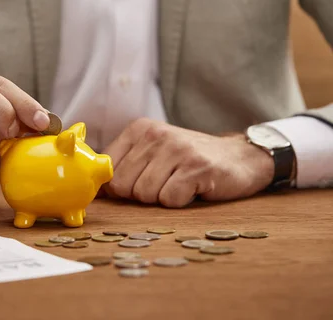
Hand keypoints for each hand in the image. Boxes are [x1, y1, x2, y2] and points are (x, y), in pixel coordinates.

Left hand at [102, 118, 274, 206]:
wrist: (239, 157)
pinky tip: (192, 188)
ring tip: (177, 184)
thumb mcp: (152, 152)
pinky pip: (169, 200)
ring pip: (144, 194)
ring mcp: (177, 149)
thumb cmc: (187, 160)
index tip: (135, 185)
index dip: (118, 186)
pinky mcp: (197, 168)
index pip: (107, 169)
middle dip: (140, 194)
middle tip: (163, 184)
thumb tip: (93, 190)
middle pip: (122, 186)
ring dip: (161, 198)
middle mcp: (155, 135)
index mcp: (138, 130)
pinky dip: (179, 202)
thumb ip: (123, 166)